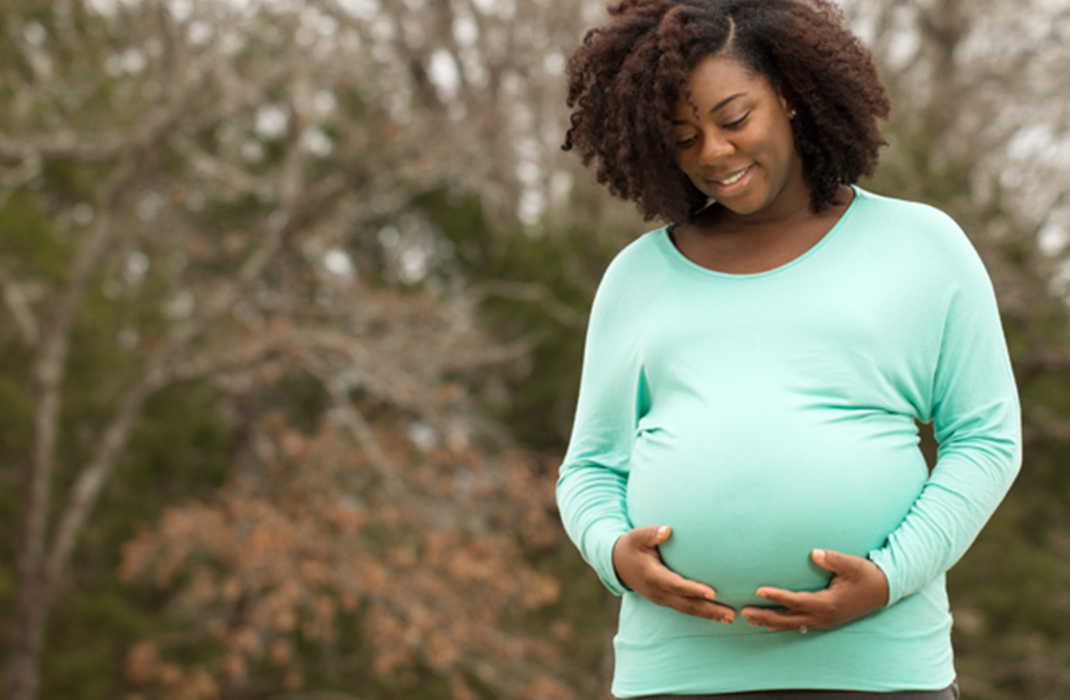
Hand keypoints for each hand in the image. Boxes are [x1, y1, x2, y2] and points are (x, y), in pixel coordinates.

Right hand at [613, 525, 735, 623]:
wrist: (618, 564)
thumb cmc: (631, 546)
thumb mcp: (637, 536)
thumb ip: (651, 533)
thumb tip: (667, 530)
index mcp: (652, 576)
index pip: (676, 585)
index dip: (694, 590)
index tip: (713, 593)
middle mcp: (658, 592)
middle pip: (687, 604)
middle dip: (709, 610)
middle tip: (731, 614)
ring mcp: (662, 598)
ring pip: (688, 610)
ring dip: (709, 615)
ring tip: (731, 618)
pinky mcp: (666, 600)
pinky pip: (686, 608)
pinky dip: (702, 613)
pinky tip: (718, 615)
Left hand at [739, 548, 888, 631]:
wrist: (884, 591)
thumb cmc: (866, 575)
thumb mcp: (852, 564)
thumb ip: (833, 559)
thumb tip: (814, 553)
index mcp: (828, 603)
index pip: (796, 601)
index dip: (777, 596)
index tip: (758, 591)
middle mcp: (823, 616)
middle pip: (788, 619)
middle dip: (766, 616)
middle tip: (743, 612)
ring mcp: (824, 621)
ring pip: (792, 625)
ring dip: (771, 623)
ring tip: (750, 620)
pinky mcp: (825, 621)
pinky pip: (800, 626)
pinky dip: (784, 626)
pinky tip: (771, 626)